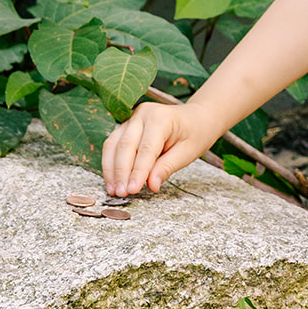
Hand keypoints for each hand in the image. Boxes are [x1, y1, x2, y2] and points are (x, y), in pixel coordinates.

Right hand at [102, 100, 216, 195]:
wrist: (197, 117)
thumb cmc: (196, 133)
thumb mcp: (188, 152)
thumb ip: (167, 167)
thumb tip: (151, 185)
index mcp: (161, 118)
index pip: (146, 149)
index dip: (138, 171)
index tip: (132, 190)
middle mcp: (143, 115)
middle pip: (126, 146)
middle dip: (121, 172)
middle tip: (121, 193)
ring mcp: (132, 119)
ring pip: (114, 144)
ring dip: (111, 169)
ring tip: (113, 190)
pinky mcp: (127, 126)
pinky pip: (113, 144)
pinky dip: (110, 163)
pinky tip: (112, 180)